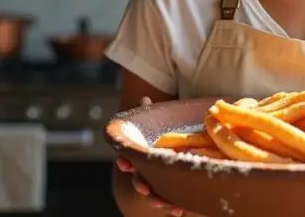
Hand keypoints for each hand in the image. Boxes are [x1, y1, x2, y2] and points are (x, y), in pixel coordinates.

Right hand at [116, 96, 183, 216]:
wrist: (179, 153)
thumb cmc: (163, 138)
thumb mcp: (158, 125)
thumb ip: (149, 115)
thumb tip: (144, 99)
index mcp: (142, 155)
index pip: (128, 158)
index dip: (126, 161)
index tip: (125, 163)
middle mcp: (147, 171)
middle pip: (139, 179)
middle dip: (141, 184)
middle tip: (145, 188)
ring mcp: (158, 183)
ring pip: (154, 193)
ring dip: (156, 199)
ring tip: (162, 203)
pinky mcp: (172, 191)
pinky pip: (171, 202)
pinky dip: (173, 207)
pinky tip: (179, 211)